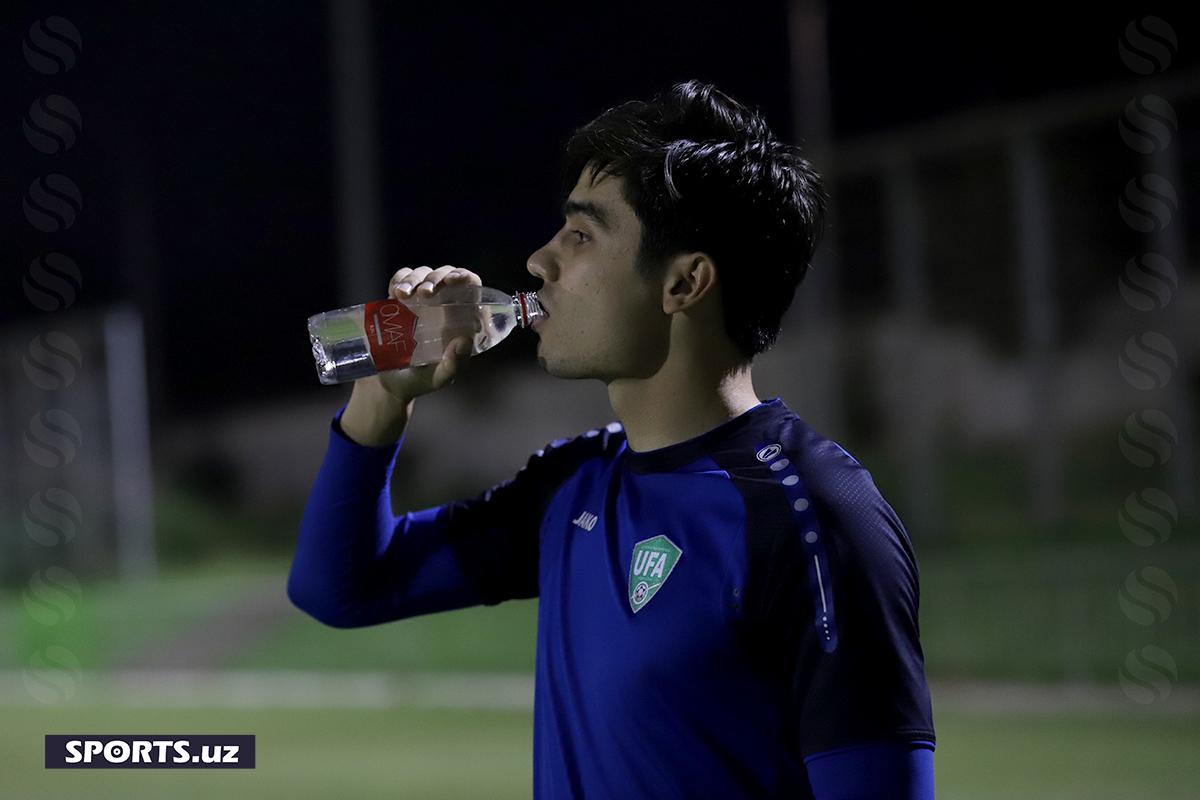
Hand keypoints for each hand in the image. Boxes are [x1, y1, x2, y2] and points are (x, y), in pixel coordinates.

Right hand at [365, 265, 483, 401]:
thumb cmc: (420, 381)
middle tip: (426, 292)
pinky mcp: (399, 300)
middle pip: (447, 274)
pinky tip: (395, 294)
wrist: (387, 383)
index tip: (454, 280)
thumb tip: (464, 340)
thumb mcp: (439, 378)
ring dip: (416, 278)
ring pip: (423, 273)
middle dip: (438, 277)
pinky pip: (401, 279)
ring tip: (404, 295)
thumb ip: (453, 364)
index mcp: (460, 320)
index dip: (465, 278)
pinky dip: (399, 280)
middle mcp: (444, 305)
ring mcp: (421, 301)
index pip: (471, 288)